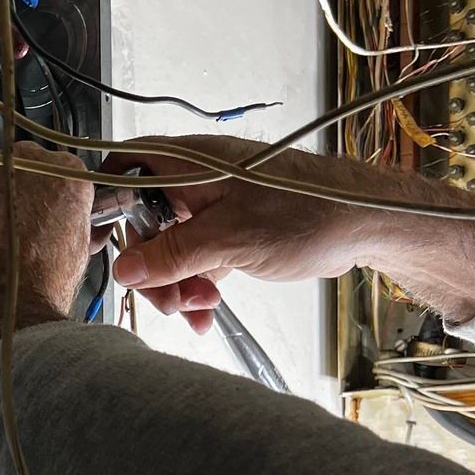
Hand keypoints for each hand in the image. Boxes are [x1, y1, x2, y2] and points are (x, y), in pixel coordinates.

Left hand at [0, 144, 94, 388]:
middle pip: (10, 165)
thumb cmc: (37, 291)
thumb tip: (85, 227)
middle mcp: (23, 162)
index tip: (30, 211)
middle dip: (3, 192)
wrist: (1, 313)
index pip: (51, 168)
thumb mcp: (77, 255)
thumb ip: (77, 227)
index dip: (37, 194)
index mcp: (63, 173)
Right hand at [109, 135, 474, 331]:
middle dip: (150, 267)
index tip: (109, 251)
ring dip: (176, 284)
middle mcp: (196, 180)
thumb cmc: (307, 213)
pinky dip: (197, 286)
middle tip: (169, 300)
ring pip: (170, 247)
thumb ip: (171, 255)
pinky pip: (196, 260)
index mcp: (189, 164)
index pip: (124, 173)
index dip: (110, 210)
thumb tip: (124, 270)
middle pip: (145, 223)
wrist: (364, 224)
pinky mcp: (231, 230)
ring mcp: (213, 206)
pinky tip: (207, 310)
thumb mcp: (229, 239)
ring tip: (199, 308)